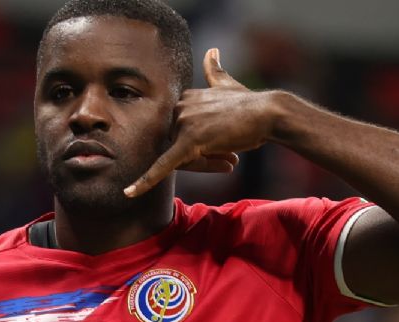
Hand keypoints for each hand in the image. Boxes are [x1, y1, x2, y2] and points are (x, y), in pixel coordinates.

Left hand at [124, 48, 275, 196]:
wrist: (268, 113)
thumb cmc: (251, 105)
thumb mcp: (228, 85)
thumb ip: (214, 72)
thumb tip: (211, 51)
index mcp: (183, 98)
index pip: (179, 133)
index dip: (200, 146)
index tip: (223, 147)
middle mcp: (179, 108)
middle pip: (178, 147)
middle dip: (202, 157)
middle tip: (229, 156)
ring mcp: (183, 123)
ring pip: (182, 159)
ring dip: (207, 164)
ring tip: (231, 158)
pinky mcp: (189, 142)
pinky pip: (163, 165)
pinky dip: (145, 181)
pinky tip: (129, 193)